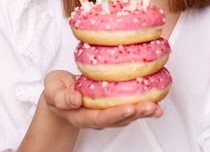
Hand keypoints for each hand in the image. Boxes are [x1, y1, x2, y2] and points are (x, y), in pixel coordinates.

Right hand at [43, 70, 162, 129]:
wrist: (60, 93)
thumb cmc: (57, 90)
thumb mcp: (52, 91)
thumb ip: (61, 97)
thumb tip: (75, 99)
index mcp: (82, 115)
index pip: (101, 118)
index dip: (116, 113)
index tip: (129, 107)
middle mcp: (97, 117)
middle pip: (119, 119)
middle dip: (137, 113)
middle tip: (152, 107)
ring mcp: (106, 112)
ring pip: (127, 114)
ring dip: (143, 111)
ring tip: (157, 106)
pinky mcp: (113, 105)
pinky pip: (129, 106)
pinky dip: (143, 102)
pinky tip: (154, 97)